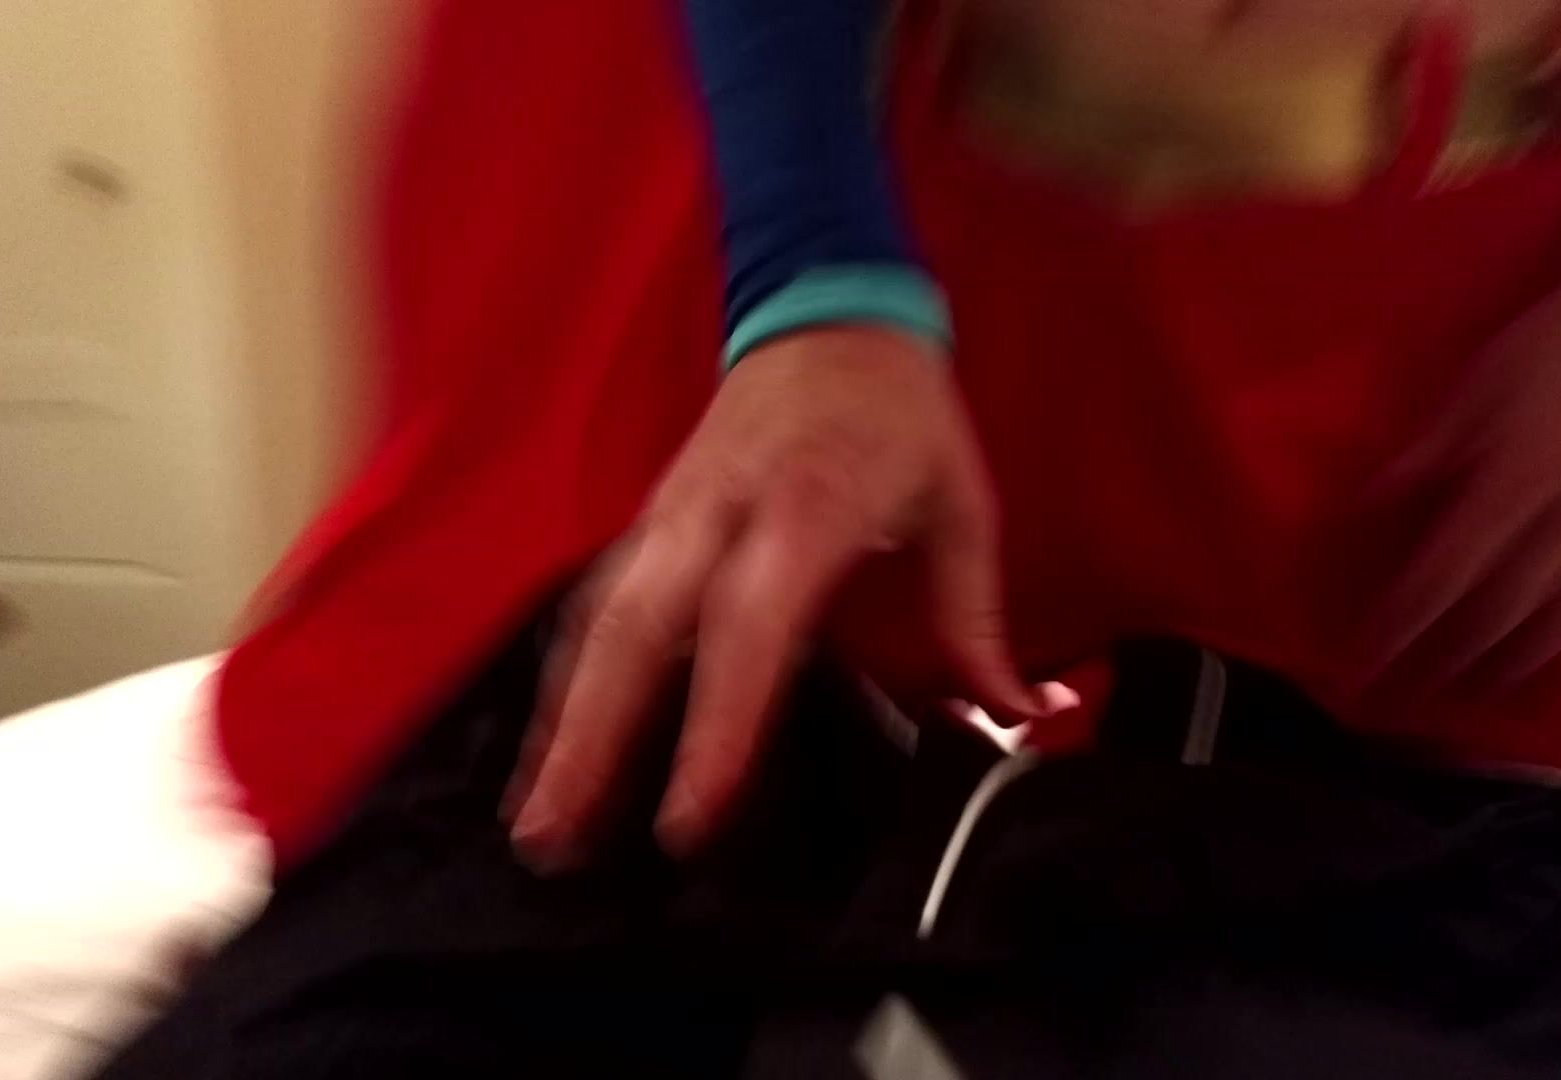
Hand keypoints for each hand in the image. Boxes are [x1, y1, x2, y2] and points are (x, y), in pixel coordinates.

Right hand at [505, 327, 1038, 866]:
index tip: (690, 816)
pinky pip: (595, 602)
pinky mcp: (652, 516)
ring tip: (536, 819)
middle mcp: (719, 514)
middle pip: (635, 632)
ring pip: (598, 621)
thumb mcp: (960, 505)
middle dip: (590, 738)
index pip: (748, 631)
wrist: (831, 306)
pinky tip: (549, 742)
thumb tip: (1024, 720)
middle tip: (557, 839)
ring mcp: (673, 512)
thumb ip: (976, 624)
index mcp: (805, 510)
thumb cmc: (902, 412)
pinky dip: (565, 676)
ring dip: (560, 720)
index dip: (717, 725)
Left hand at [1359, 252, 1560, 694]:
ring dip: (1516, 658)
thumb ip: (1429, 451)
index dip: (1401, 625)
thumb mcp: (1484, 377)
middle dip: (1447, 654)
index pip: (1442, 575)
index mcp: (1513, 479)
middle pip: (1498, 608)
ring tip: (1478, 689)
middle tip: (1409, 691)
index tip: (1365, 663)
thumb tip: (1364, 505)